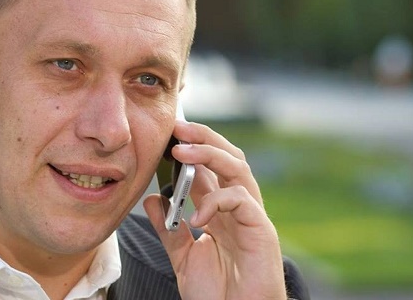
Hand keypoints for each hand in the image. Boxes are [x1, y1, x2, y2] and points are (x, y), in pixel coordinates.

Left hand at [143, 121, 285, 299]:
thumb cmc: (216, 292)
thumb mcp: (182, 256)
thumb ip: (168, 228)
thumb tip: (151, 199)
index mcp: (221, 210)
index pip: (210, 167)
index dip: (192, 147)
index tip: (168, 134)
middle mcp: (238, 208)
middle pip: (228, 158)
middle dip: (204, 138)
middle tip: (177, 128)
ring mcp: (251, 217)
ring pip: (238, 169)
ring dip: (210, 154)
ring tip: (182, 151)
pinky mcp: (261, 231)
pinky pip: (241, 201)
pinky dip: (216, 201)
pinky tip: (196, 217)